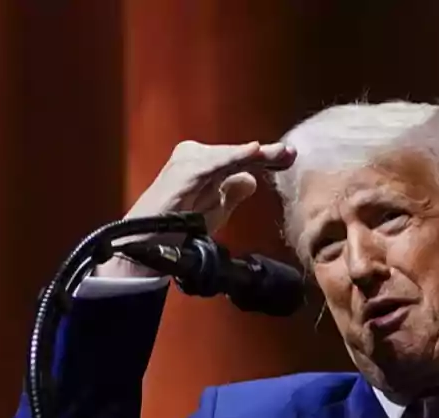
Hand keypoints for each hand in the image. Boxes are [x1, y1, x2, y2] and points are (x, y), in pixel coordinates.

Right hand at [99, 140, 295, 277]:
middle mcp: (192, 155)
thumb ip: (231, 192)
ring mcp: (186, 162)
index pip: (239, 158)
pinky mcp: (182, 173)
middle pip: (236, 154)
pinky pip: (213, 164)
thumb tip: (252, 179)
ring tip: (279, 153)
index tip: (290, 158)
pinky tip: (253, 152)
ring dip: (254, 155)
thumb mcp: (213, 209)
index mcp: (200, 162)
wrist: (147, 244)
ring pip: (227, 156)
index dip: (266, 157)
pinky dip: (233, 158)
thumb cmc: (178, 227)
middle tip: (291, 154)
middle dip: (265, 154)